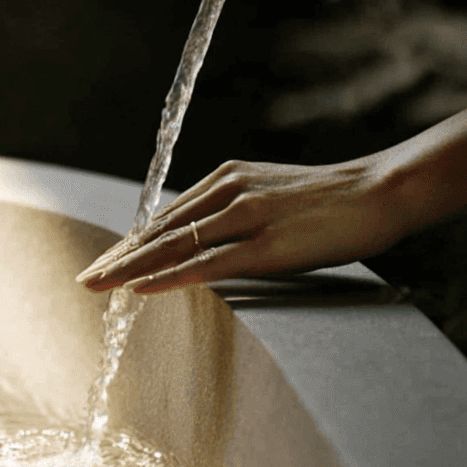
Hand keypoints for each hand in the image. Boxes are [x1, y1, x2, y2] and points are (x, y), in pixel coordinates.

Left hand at [75, 157, 407, 293]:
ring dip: (129, 267)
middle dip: (118, 255)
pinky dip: (169, 277)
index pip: (167, 215)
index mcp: (228, 178)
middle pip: (160, 229)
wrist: (381, 190)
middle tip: (85, 277)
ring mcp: (247, 215)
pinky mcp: (268, 244)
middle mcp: (229, 191)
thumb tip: (210, 233)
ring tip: (97, 285)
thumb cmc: (332, 200)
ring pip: (174, 244)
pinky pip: (208, 264)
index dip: (132, 241)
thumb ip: (238, 209)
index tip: (106, 260)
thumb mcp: (273, 194)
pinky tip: (140, 289)